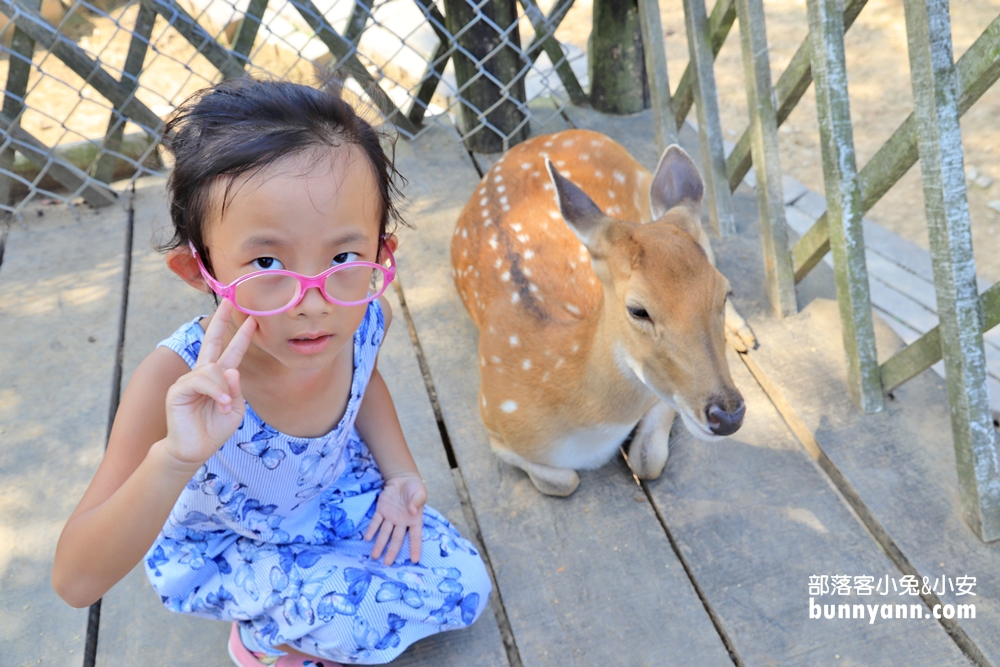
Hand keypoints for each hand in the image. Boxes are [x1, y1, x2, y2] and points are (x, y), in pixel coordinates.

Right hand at [163, 300, 255, 468]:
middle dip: (221, 321)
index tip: (252, 320)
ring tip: (224, 405)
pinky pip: (202, 381)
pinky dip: (215, 391)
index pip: (230, 351)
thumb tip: (232, 370)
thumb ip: (236, 390)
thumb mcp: (235, 409)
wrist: (193, 450)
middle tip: (230, 302)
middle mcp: (203, 374)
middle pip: (211, 341)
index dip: (241, 336)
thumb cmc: (213, 429)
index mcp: (218, 378)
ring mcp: (189, 380)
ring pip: (213, 368)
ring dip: (223, 388)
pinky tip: (220, 403)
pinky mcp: (178, 390)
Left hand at [364, 472, 426, 564]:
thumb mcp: (420, 493)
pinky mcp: (381, 510)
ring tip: (374, 556)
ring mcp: (390, 517)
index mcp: (414, 520)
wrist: (402, 478)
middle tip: (387, 563)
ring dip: (379, 544)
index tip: (414, 560)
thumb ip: (417, 502)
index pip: (415, 536)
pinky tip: (367, 538)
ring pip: (384, 533)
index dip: (415, 548)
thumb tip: (412, 511)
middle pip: (396, 539)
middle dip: (392, 551)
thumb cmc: (415, 488)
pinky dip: (371, 529)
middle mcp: (401, 522)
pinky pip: (376, 521)